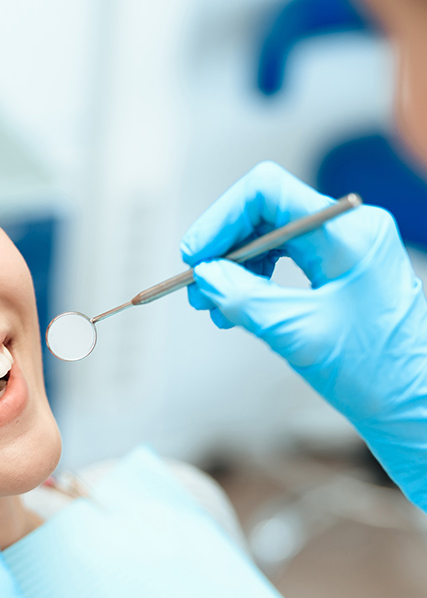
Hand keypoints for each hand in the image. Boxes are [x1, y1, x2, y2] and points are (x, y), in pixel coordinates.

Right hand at [182, 161, 426, 508]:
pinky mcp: (336, 268)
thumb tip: (204, 276)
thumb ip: (244, 299)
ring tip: (212, 306)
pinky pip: (280, 259)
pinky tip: (236, 309)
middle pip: (263, 212)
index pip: (266, 192)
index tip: (194, 258)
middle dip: (222, 249)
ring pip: (267, 237)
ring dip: (231, 268)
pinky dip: (250, 281)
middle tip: (196, 289)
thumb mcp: (297, 334)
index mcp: (346, 233)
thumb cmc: (373, 373)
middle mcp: (346, 229)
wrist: (412, 403)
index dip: (220, 220)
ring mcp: (342, 247)